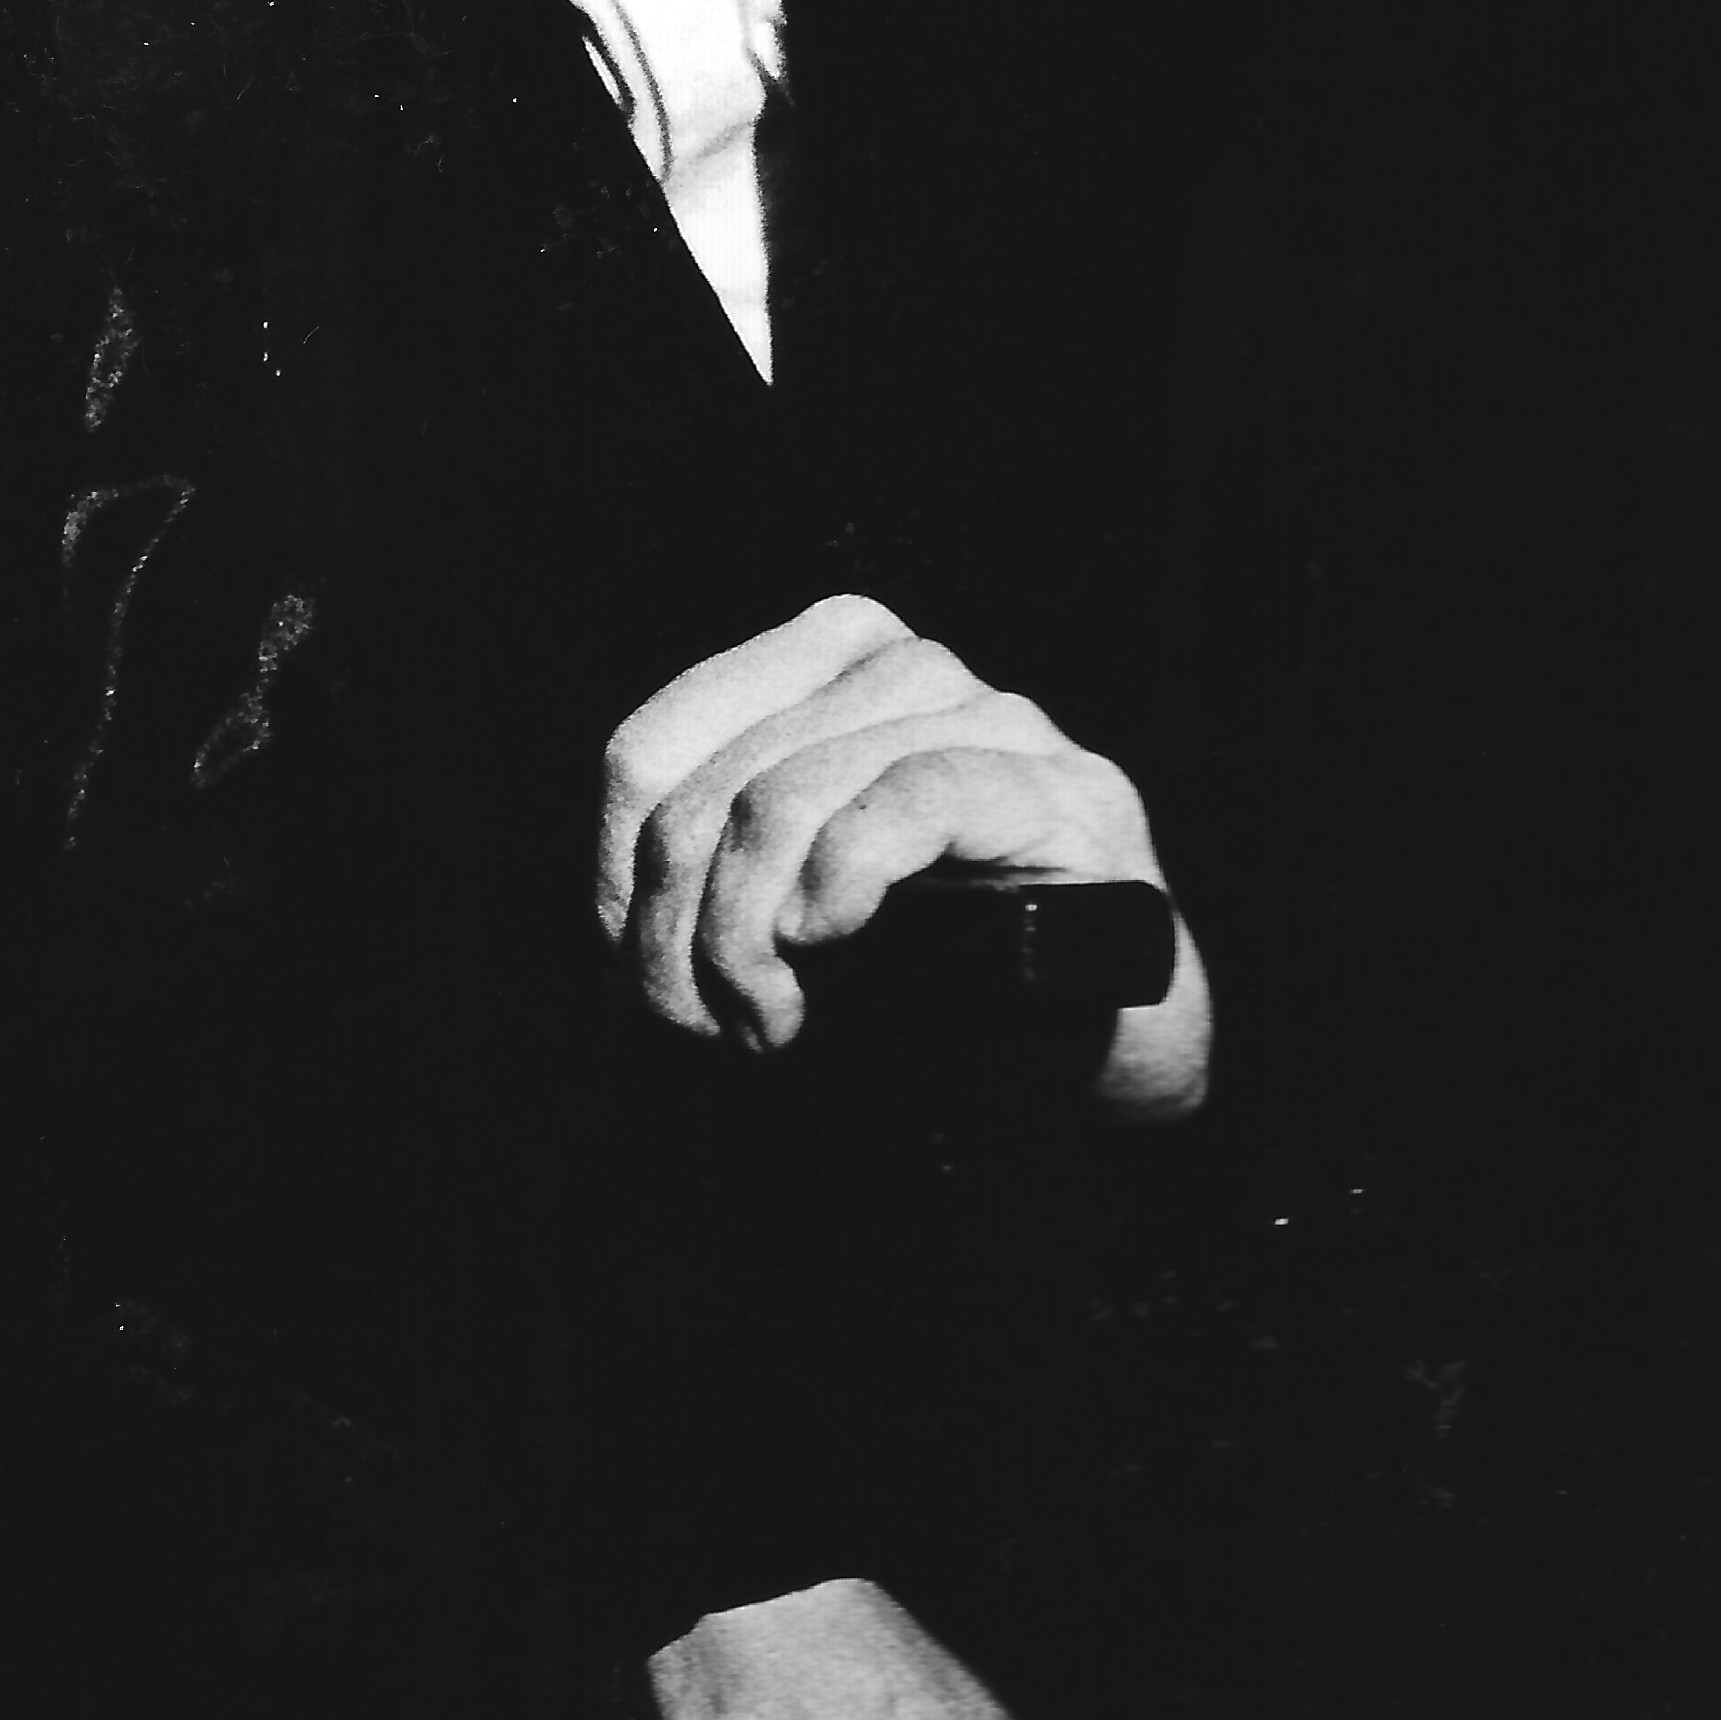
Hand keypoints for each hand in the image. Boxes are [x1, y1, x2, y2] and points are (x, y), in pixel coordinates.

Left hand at [597, 593, 1211, 1113]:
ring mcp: (999, 721)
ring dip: (751, 931)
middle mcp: (906, 668)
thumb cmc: (929, 981)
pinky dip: (846, 876)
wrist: (1103, 1052)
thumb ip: (704, 870)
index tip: (635, 975)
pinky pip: (917, 798)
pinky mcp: (1070, 795)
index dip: (620, 870)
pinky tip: (826, 938)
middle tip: (699, 1028)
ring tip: (764, 1023)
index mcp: (817, 669)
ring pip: (797, 793)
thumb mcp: (782, 910)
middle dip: (683, 926)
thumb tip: (616, 905)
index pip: (652, 745)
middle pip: (719, 783)